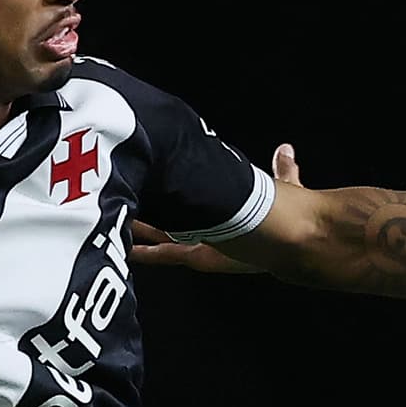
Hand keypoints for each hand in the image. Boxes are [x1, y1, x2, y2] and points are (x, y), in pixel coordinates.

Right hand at [128, 143, 301, 273]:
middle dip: (146, 212)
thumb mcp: (284, 184)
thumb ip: (284, 169)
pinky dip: (144, 253)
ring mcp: (201, 244)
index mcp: (223, 215)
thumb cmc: (292, 214)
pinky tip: (124, 249)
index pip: (192, 202)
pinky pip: (164, 254)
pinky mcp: (198, 257)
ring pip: (160, 236)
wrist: (293, 237)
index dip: (173, 193)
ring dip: (138, 229)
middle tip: (120, 198)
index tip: (152, 180)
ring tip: (112, 218)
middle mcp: (209, 231)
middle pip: (169, 221)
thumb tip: (286, 149)